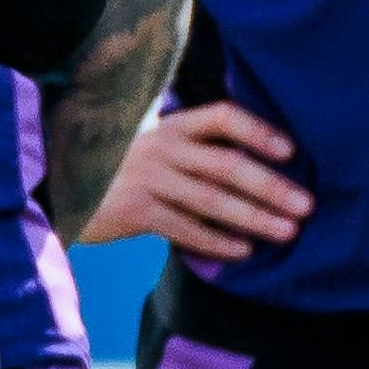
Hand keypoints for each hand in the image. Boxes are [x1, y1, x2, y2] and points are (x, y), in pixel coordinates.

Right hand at [78, 100, 312, 261]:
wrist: (61, 186)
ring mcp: (149, 179)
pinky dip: (217, 241)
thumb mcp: (152, 137)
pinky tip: (244, 250)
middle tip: (306, 205)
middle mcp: (163, 147)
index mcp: (172, 124)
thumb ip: (191, 140)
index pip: (223, 118)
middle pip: (227, 165)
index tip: (292, 150)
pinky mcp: (136, 212)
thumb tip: (249, 153)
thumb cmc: (121, 162)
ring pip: (212, 201)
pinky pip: (186, 229)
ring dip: (254, 217)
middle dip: (271, 186)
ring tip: (287, 231)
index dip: (259, 131)